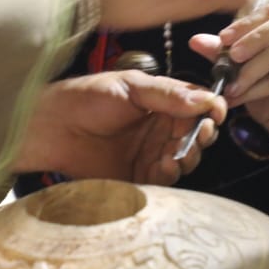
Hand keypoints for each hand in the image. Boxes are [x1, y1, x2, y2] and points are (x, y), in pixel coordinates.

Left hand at [15, 70, 227, 185]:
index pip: (197, 107)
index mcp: (160, 103)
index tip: (215, 113)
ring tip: (176, 152)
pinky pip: (164, 181)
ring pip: (185, 159)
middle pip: (196, 135)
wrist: (53, 128)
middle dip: (202, 135)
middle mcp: (159, 129)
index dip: (209, 110)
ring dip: (187, 156)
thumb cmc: (86, 99)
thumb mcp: (131, 87)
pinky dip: (170, 175)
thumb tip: (207, 97)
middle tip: (200, 134)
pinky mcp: (138, 178)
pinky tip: (164, 165)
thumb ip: (169, 93)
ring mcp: (150, 154)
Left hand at [189, 3, 268, 157]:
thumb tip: (196, 41)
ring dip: (250, 68)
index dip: (246, 22)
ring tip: (230, 84)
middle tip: (232, 54)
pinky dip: (252, 90)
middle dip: (254, 36)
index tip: (223, 37)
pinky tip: (235, 98)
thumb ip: (222, 53)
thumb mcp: (242, 70)